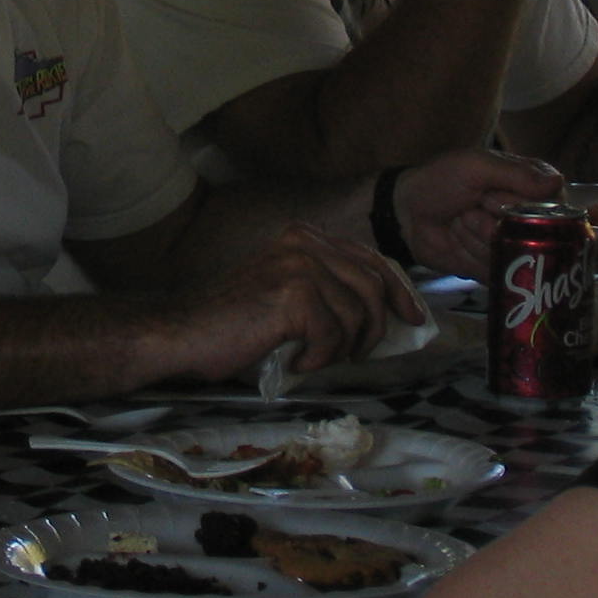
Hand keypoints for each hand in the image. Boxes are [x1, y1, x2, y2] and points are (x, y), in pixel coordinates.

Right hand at [171, 223, 419, 382]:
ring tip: (313, 357)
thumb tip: (383, 313)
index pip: (370, 258)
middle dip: (376, 327)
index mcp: (303, 236)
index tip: (413, 317)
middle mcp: (303, 242)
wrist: (183, 335)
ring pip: (358, 314)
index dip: (399, 290)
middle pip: (373, 285)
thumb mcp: (286, 294)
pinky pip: (334, 335)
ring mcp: (299, 265)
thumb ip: (327, 290)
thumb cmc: (232, 324)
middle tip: (357, 354)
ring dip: (342, 347)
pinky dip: (319, 358)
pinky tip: (296, 361)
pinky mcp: (294, 294)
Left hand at [391, 149, 563, 279]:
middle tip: (468, 208)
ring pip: (515, 253)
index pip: (551, 204)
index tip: (488, 198)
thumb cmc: (439, 180)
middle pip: (534, 232)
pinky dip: (473, 256)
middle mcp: (529, 216)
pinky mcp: (498, 267)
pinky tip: (458, 241)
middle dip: (493, 223)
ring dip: (478, 237)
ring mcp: (514, 243)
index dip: (518, 205)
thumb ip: (516, 173)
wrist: (405, 213)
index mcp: (530, 186)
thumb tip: (559, 182)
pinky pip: (500, 272)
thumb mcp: (475, 165)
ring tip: (460, 221)